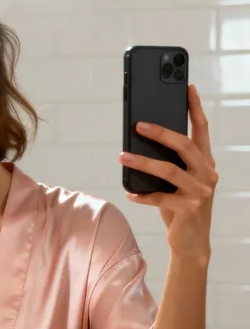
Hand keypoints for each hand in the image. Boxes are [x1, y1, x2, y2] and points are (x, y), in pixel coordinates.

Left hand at [119, 85, 217, 264]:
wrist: (191, 241)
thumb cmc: (179, 205)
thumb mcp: (176, 181)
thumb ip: (169, 162)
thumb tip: (138, 142)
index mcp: (205, 162)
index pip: (202, 130)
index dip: (195, 108)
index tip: (187, 87)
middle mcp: (207, 173)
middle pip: (185, 146)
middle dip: (161, 133)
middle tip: (138, 125)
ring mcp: (200, 191)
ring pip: (169, 170)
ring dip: (142, 162)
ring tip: (122, 156)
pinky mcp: (189, 208)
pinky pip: (160, 197)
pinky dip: (142, 194)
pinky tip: (129, 192)